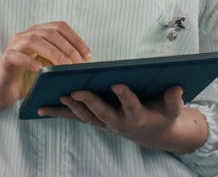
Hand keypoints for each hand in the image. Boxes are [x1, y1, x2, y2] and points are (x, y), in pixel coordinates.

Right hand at [0, 21, 90, 116]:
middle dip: (67, 47)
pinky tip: (40, 70)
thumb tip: (85, 66)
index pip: (59, 26)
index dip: (75, 38)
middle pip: (49, 32)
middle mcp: (26, 35)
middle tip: (78, 63)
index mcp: (38, 33)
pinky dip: (30, 61)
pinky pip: (17, 56)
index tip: (88, 55)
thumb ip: (60, 63)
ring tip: (65, 66)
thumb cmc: (26, 79)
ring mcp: (14, 45)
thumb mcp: (47, 69)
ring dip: (53, 52)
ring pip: (34, 40)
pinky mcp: (5, 59)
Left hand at [38, 85, 207, 153]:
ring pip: (84, 116)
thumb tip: (177, 88)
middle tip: (76, 91)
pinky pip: (73, 117)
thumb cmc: (161, 114)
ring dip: (69, 107)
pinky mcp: (93, 120)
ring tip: (54, 96)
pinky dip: (57, 112)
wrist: (151, 132)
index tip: (118, 84)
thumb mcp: (172, 109)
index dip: (125, 96)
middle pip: (101, 112)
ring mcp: (103, 123)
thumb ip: (173, 100)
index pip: (131, 105)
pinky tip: (40, 107)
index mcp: (137, 116)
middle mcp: (117, 122)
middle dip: (88, 102)